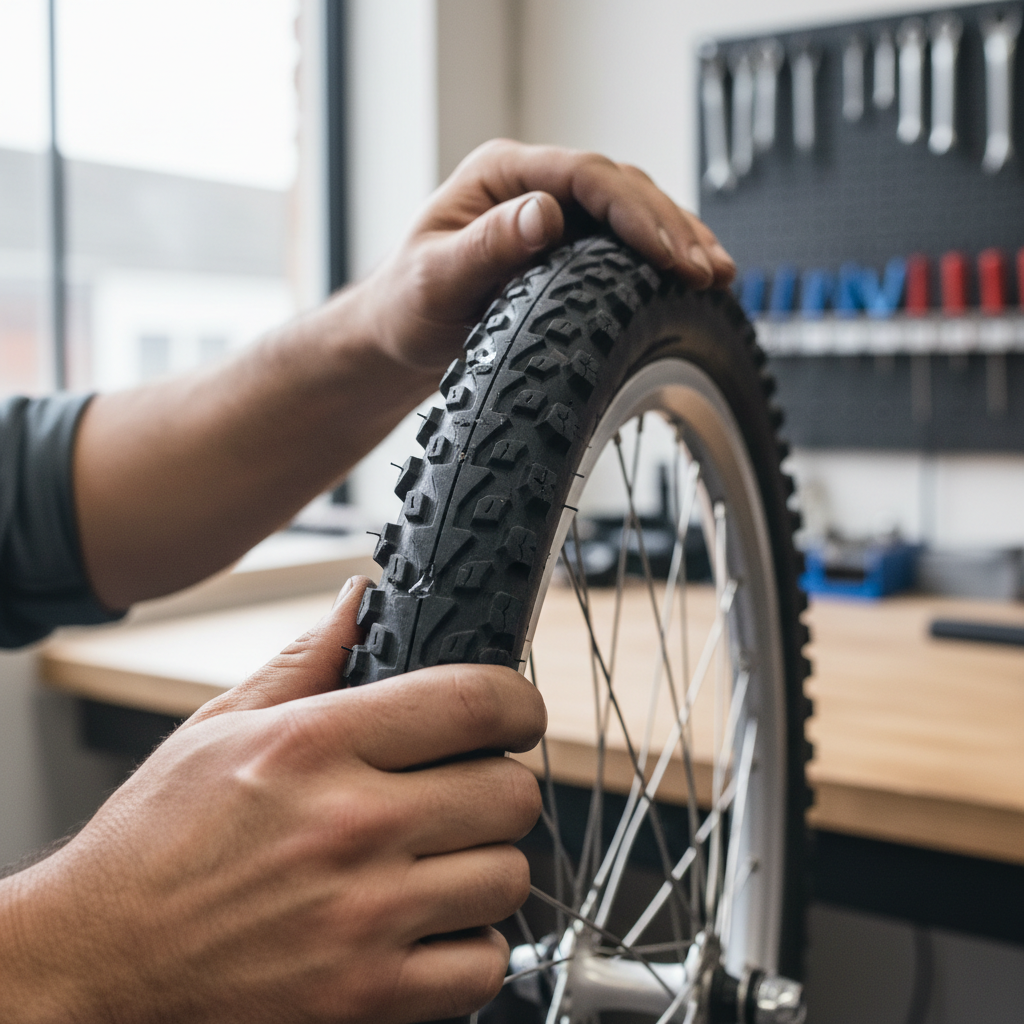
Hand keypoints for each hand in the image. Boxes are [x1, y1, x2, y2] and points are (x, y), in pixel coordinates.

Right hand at [0, 578, 545, 1023]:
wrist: (95, 961)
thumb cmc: (153, 843)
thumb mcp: (218, 726)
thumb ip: (305, 659)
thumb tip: (359, 602)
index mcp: (316, 747)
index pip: (473, 702)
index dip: (518, 700)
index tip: (515, 713)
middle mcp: (349, 828)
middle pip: (511, 792)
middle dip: (502, 783)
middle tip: (470, 787)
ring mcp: (364, 919)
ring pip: (509, 875)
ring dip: (487, 862)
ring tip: (444, 857)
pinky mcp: (366, 997)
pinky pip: (484, 965)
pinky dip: (471, 944)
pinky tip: (431, 922)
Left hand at [357, 138, 736, 372]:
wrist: (398, 337)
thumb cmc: (407, 307)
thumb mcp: (435, 280)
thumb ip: (486, 247)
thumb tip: (547, 211)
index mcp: (500, 175)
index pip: (585, 175)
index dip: (636, 211)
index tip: (670, 253)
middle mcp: (531, 185)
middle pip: (620, 187)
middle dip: (670, 227)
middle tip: (707, 272)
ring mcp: (552, 213)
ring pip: (632, 209)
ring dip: (679, 239)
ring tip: (720, 275)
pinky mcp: (566, 247)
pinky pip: (624, 240)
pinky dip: (662, 257)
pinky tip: (695, 277)